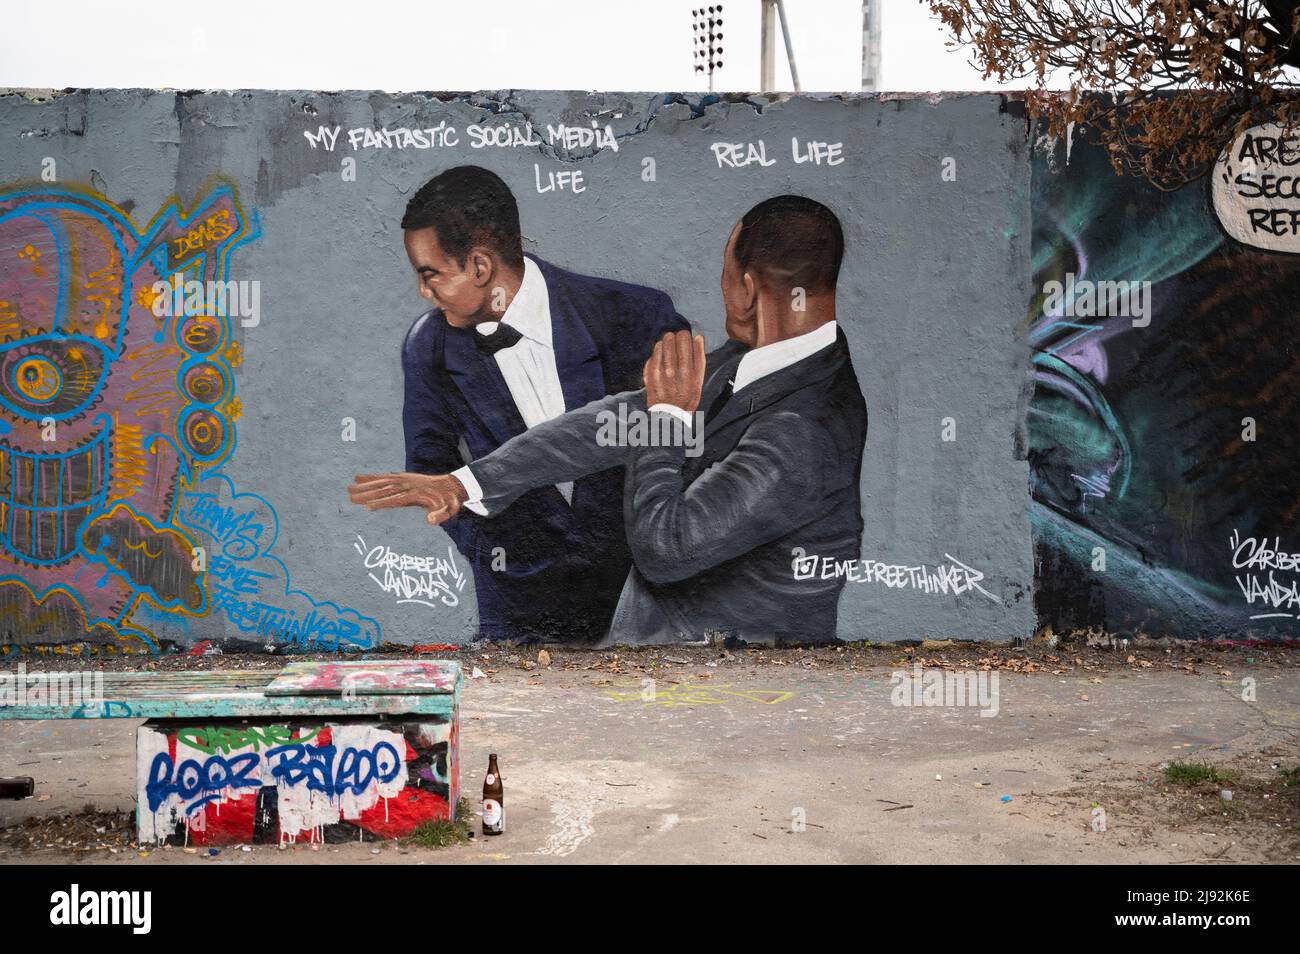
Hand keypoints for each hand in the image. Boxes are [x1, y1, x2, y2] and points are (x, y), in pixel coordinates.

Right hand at [347, 472, 467, 524]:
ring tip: (348, 489)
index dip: (382, 503)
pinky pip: (384, 476)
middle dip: (367, 494)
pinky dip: (371, 477)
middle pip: (384, 490)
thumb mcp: (450, 509)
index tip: (367, 507)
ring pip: (381, 482)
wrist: (452, 485)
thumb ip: (441, 515)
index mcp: (417, 495)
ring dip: (364, 485)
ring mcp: (404, 479)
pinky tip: (358, 478)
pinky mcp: (402, 476)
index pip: (396, 499)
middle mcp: (407, 485)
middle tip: (350, 498)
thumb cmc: (449, 501)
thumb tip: (430, 521)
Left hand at [644, 330, 705, 413]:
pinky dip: (657, 352)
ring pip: (661, 343)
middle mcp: (675, 370)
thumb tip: (698, 337)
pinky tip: (661, 358)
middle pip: (672, 338)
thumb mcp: (699, 379)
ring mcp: (661, 371)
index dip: (685, 335)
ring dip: (665, 344)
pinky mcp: (651, 374)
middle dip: (674, 338)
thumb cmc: (687, 396)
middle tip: (675, 343)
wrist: (670, 414)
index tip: (685, 339)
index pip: (686, 339)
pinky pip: (653, 353)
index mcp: (690, 371)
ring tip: (668, 351)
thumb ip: (699, 358)